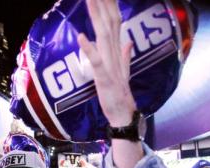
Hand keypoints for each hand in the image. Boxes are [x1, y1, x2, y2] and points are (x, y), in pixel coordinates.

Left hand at [77, 0, 135, 125]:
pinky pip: (96, 60)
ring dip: (96, 16)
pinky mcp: (104, 76)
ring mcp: (110, 64)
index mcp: (116, 50)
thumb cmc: (121, 94)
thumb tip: (128, 42)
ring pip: (103, 35)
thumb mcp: (123, 71)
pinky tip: (81, 36)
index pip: (113, 20)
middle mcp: (114, 52)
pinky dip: (89, 49)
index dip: (108, 4)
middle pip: (108, 21)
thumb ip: (125, 55)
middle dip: (102, 3)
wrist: (124, 114)